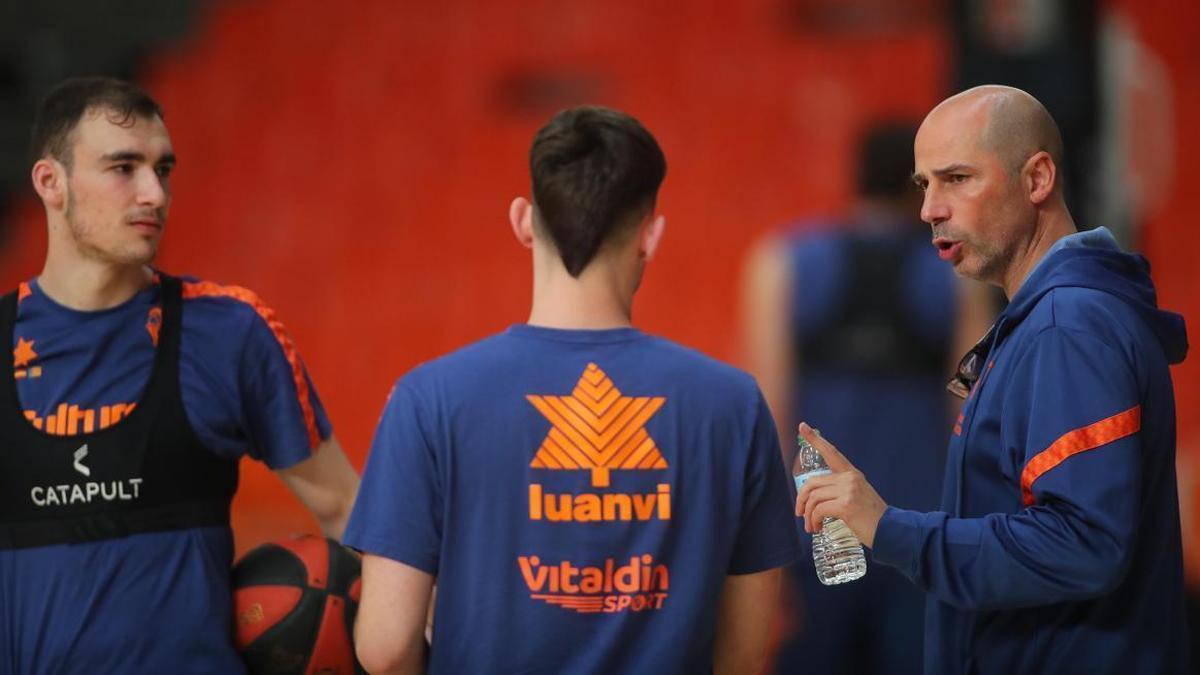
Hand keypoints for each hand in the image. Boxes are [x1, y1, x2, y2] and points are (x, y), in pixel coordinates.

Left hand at [794, 422, 887, 547]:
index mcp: (852, 473)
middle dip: (801, 499)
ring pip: (813, 498)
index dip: (815, 439)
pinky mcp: (846, 505)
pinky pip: (818, 510)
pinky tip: (818, 527)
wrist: (890, 530)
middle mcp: (849, 478)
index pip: (831, 452)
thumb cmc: (871, 516)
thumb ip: (840, 489)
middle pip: (812, 482)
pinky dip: (814, 520)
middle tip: (800, 513)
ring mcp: (848, 491)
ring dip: (808, 515)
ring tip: (811, 526)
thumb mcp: (857, 494)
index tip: (802, 426)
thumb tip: (814, 496)